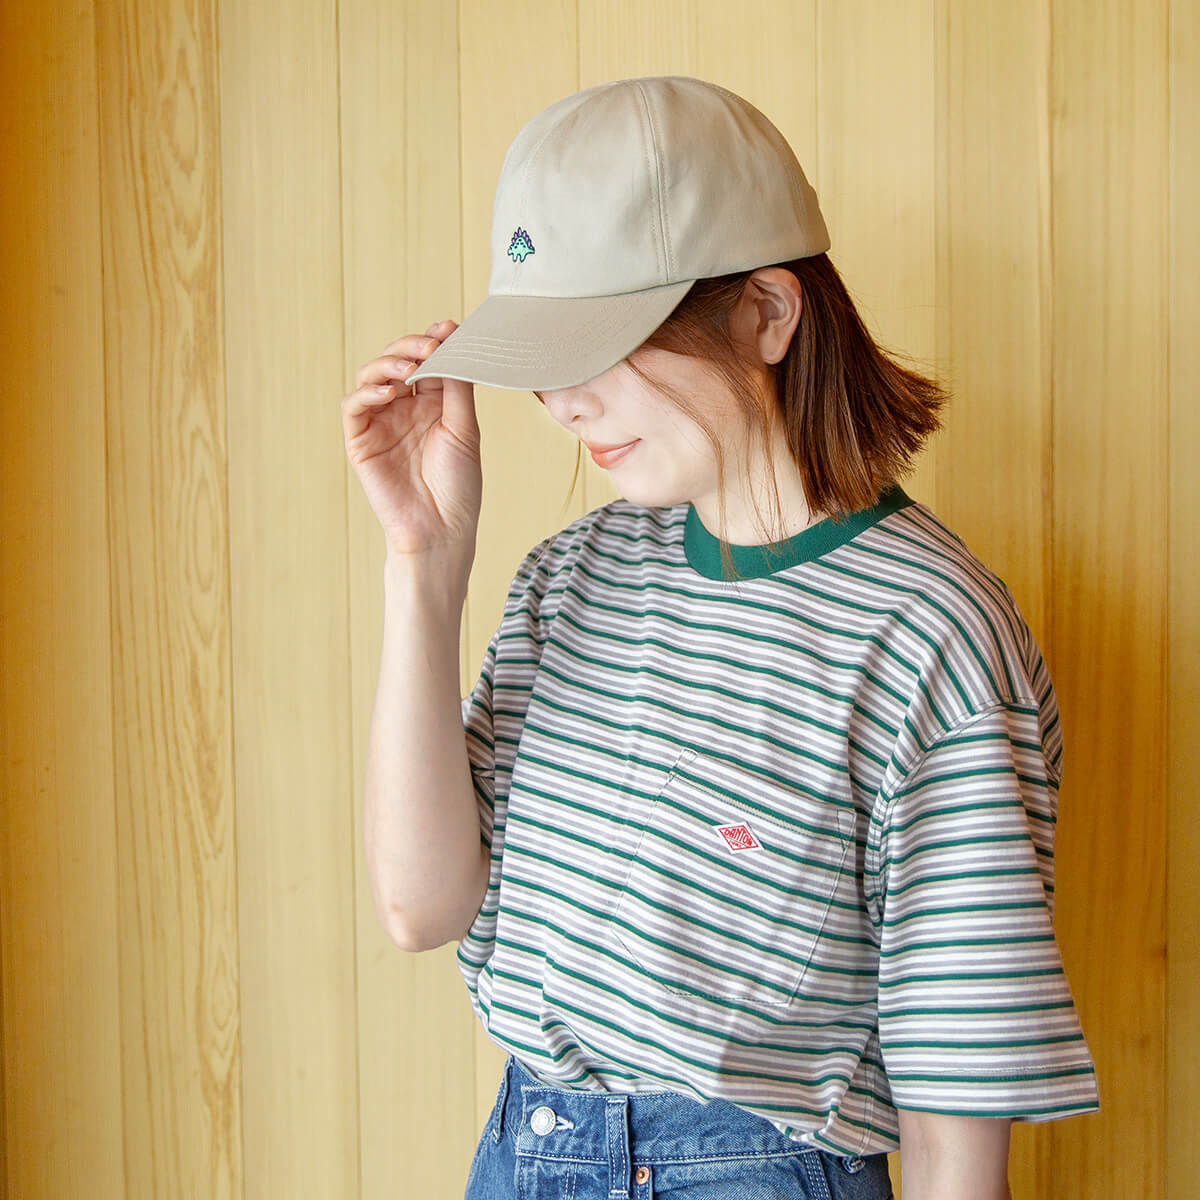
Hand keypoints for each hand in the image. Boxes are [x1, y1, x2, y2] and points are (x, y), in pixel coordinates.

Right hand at [341, 319, 481, 560]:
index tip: (448, 327)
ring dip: (389, 363)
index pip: (428, 361)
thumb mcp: (464, 429)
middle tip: (430, 344)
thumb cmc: (459, 487)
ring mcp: (381, 423)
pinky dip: (367, 393)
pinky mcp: (360, 441)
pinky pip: (353, 407)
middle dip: (412, 346)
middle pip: (398, 361)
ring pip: (372, 376)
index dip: (434, 341)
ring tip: (411, 367)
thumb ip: (457, 387)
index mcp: (434, 405)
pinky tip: (388, 392)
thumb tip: (454, 341)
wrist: (441, 530)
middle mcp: (405, 409)